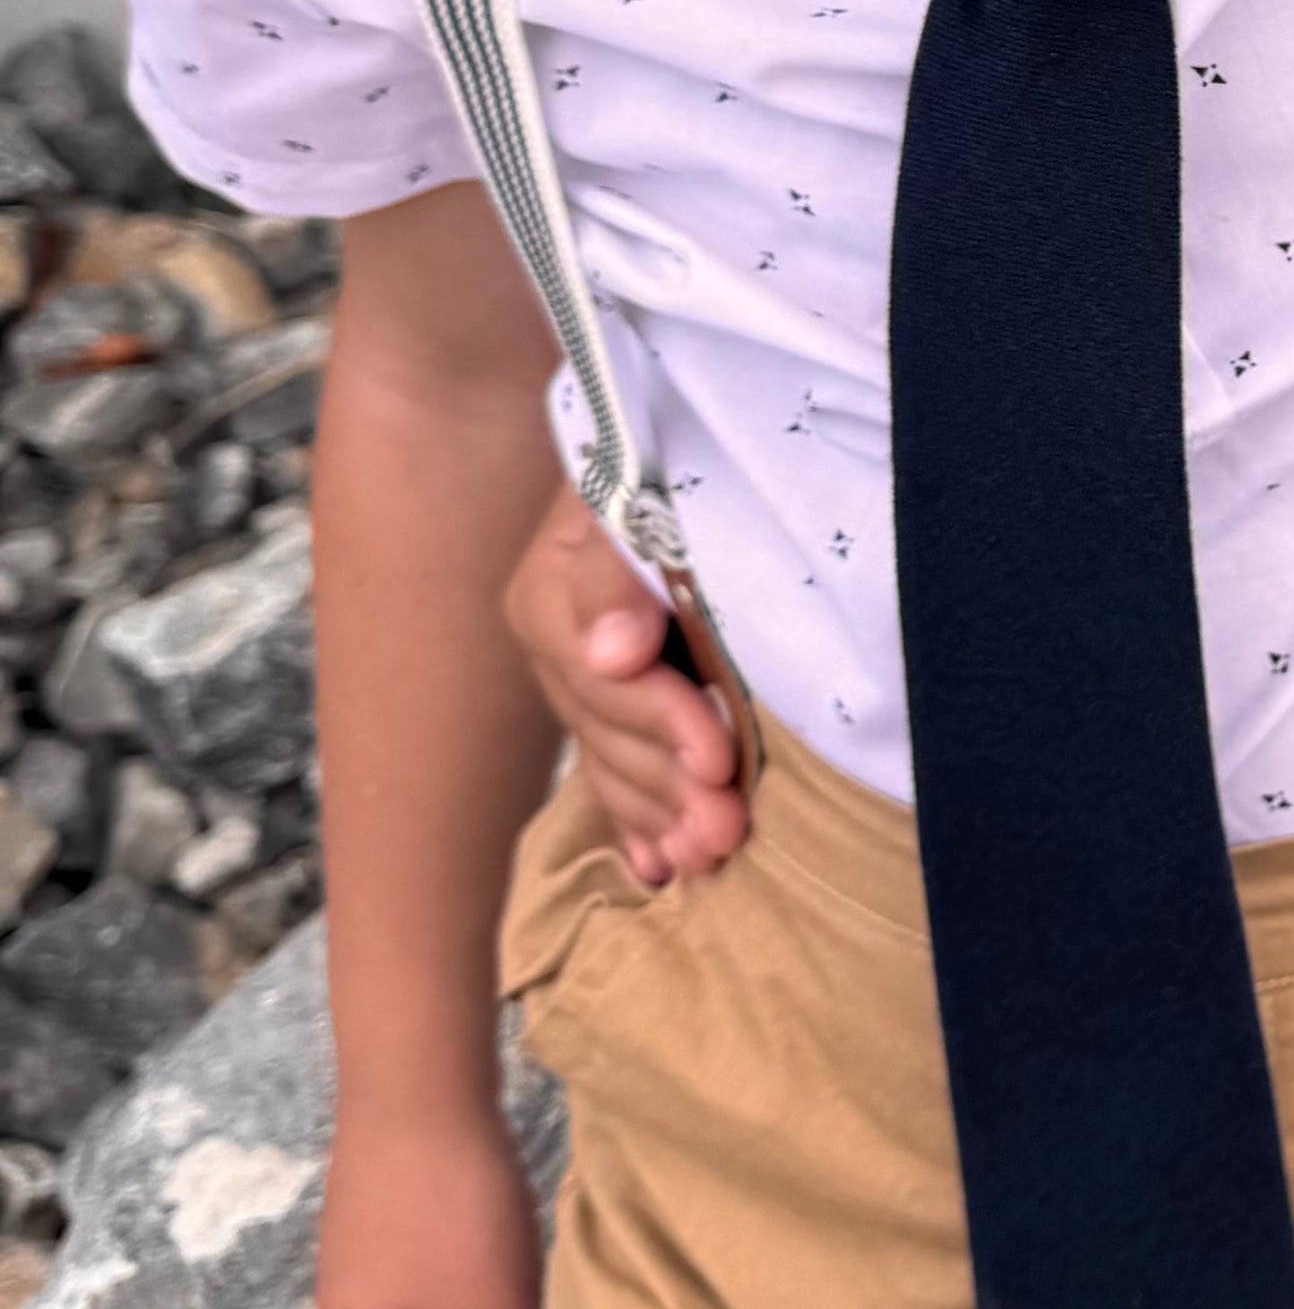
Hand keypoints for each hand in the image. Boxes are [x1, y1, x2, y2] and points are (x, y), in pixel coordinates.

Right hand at [503, 488, 743, 885]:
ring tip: (710, 856)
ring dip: (659, 812)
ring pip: (610, 760)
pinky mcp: (605, 702)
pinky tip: (658, 867)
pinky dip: (637, 820)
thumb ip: (616, 567)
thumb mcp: (638, 491)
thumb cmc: (674, 457)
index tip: (719, 757)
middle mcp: (556, 639)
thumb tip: (613, 655)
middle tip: (728, 830)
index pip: (606, 673)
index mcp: (552, 587)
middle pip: (608, 728)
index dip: (664, 718)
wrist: (668, 441)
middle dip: (670, 781)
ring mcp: (577, 676)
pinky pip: (610, 771)